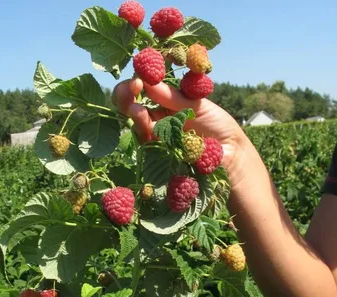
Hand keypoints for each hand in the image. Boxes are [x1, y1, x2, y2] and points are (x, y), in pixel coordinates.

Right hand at [112, 78, 248, 184]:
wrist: (230, 151)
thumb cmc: (217, 125)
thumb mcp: (196, 104)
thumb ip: (172, 96)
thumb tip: (148, 81)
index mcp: (164, 104)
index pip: (141, 92)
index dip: (134, 86)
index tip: (137, 81)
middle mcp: (156, 121)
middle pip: (131, 109)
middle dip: (126, 99)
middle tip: (132, 92)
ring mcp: (156, 139)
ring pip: (136, 127)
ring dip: (135, 117)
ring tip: (138, 110)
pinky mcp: (159, 156)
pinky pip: (147, 145)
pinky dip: (145, 135)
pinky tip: (148, 128)